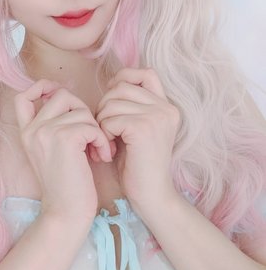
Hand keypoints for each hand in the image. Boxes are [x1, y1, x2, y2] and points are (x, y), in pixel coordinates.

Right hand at [14, 79, 112, 222]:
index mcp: (26, 132)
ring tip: (98, 150)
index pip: (23, 96)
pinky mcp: (65, 138)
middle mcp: (32, 129)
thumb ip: (54, 127)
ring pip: (80, 110)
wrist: (66, 213)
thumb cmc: (67, 185)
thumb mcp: (52, 151)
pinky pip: (91, 125)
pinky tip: (101, 156)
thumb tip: (71, 101)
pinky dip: (102, 140)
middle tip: (91, 134)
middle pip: (60, 95)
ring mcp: (46, 132)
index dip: (41, 87)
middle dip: (82, 110)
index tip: (60, 97)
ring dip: (96, 129)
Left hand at [91, 68, 180, 212]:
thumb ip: (131, 106)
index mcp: (167, 106)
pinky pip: (111, 118)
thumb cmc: (137, 165)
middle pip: (122, 87)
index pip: (145, 73)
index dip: (124, 79)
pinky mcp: (144, 127)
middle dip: (105, 106)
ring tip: (107, 141)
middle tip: (104, 130)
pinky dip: (104, 133)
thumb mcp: (136, 129)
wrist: (151, 196)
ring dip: (102, 121)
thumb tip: (112, 83)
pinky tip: (110, 149)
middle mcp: (166, 108)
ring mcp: (157, 116)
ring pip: (113, 102)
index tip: (111, 99)